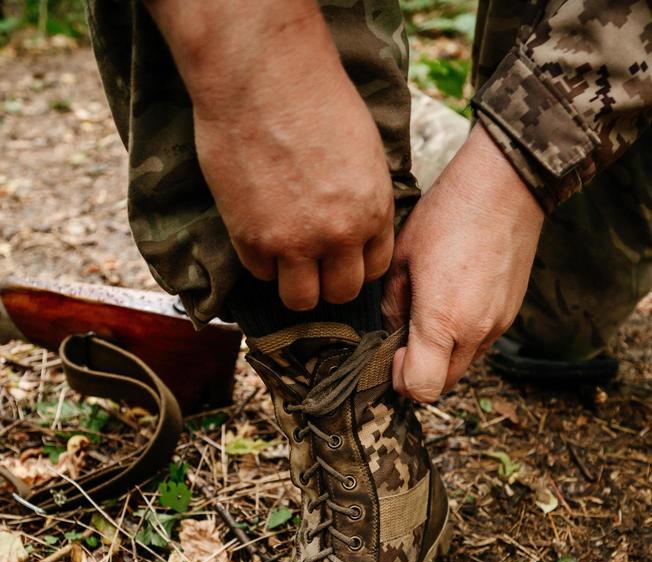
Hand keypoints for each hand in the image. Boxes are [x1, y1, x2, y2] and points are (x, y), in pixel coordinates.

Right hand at [147, 0, 393, 311]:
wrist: (261, 76)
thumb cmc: (314, 97)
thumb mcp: (363, 151)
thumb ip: (364, 198)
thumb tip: (357, 227)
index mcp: (373, 211)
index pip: (374, 269)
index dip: (356, 264)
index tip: (341, 255)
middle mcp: (339, 235)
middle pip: (341, 293)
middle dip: (328, 282)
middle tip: (312, 262)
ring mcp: (294, 242)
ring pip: (300, 300)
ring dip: (294, 283)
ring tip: (284, 257)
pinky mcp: (252, 240)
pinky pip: (260, 274)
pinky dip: (258, 259)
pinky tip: (256, 228)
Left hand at [383, 122, 543, 401]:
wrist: (507, 187)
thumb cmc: (448, 215)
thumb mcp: (402, 259)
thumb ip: (393, 307)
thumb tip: (393, 334)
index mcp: (443, 321)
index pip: (421, 389)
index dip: (400, 381)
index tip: (391, 354)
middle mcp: (475, 333)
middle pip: (442, 386)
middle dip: (418, 373)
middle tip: (403, 340)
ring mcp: (497, 326)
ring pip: (462, 367)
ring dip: (440, 357)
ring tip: (428, 315)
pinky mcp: (510, 316)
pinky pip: (479, 345)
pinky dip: (461, 338)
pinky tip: (452, 302)